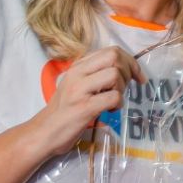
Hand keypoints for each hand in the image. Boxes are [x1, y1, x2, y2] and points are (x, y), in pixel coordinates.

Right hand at [30, 46, 144, 156]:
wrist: (45, 132)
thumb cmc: (64, 110)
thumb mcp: (76, 85)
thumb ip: (94, 74)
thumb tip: (123, 69)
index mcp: (78, 66)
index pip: (111, 51)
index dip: (130, 61)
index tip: (137, 76)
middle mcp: (78, 73)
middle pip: (114, 57)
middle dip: (129, 71)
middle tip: (126, 88)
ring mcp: (80, 90)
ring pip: (115, 75)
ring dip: (122, 89)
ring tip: (114, 101)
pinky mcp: (85, 107)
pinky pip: (113, 97)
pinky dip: (118, 104)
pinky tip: (110, 110)